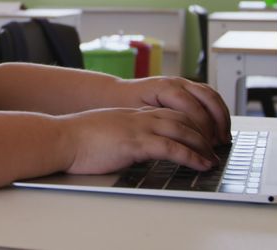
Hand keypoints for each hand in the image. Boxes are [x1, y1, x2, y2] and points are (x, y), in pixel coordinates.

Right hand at [58, 107, 216, 174]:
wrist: (61, 138)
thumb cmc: (77, 138)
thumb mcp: (106, 131)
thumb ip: (122, 134)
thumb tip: (130, 147)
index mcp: (132, 114)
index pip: (169, 112)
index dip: (190, 122)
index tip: (201, 135)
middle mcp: (139, 117)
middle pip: (181, 118)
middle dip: (202, 132)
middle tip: (214, 146)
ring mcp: (138, 128)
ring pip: (182, 130)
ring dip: (202, 144)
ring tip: (212, 158)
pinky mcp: (135, 143)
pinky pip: (171, 147)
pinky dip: (190, 156)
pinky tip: (200, 164)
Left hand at [120, 77, 231, 144]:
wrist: (113, 92)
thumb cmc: (122, 105)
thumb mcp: (137, 116)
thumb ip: (158, 124)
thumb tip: (178, 140)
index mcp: (164, 87)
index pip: (192, 107)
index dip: (202, 129)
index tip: (205, 148)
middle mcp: (176, 82)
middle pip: (207, 99)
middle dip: (217, 123)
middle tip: (219, 145)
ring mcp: (182, 82)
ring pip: (211, 95)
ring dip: (221, 116)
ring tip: (223, 138)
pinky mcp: (184, 87)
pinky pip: (207, 95)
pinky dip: (216, 110)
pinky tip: (218, 128)